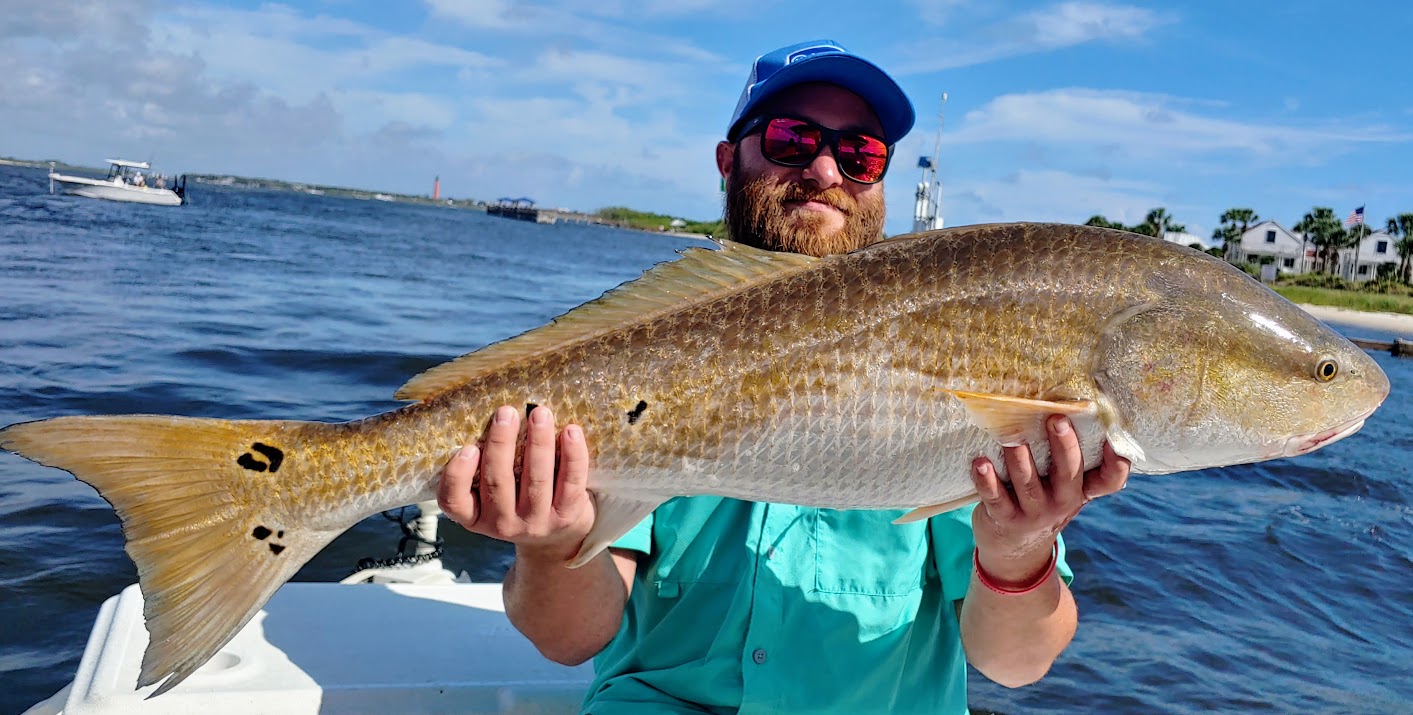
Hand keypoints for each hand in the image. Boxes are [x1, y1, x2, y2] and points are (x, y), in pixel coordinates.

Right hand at [437, 405, 594, 562]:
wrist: (557, 536)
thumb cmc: (517, 500)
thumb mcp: (491, 494)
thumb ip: (485, 466)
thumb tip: (493, 416)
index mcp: (475, 515)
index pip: (453, 501)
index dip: (457, 475)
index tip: (468, 447)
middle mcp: (502, 524)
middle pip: (498, 482)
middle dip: (502, 443)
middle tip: (507, 411)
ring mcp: (535, 523)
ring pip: (536, 480)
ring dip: (538, 442)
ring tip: (540, 414)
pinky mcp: (566, 517)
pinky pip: (570, 482)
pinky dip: (572, 455)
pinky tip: (571, 432)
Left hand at [970, 415, 1129, 585]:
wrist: (1014, 549)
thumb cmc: (1040, 500)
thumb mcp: (1061, 487)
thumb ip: (1063, 458)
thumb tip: (1059, 402)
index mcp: (1081, 490)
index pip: (1110, 481)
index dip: (1117, 464)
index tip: (1114, 442)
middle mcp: (1062, 502)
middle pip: (1069, 474)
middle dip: (1064, 446)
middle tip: (1057, 419)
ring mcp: (1033, 513)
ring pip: (1028, 483)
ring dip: (1019, 459)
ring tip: (1011, 437)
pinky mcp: (1004, 518)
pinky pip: (995, 498)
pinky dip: (986, 480)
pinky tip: (980, 462)